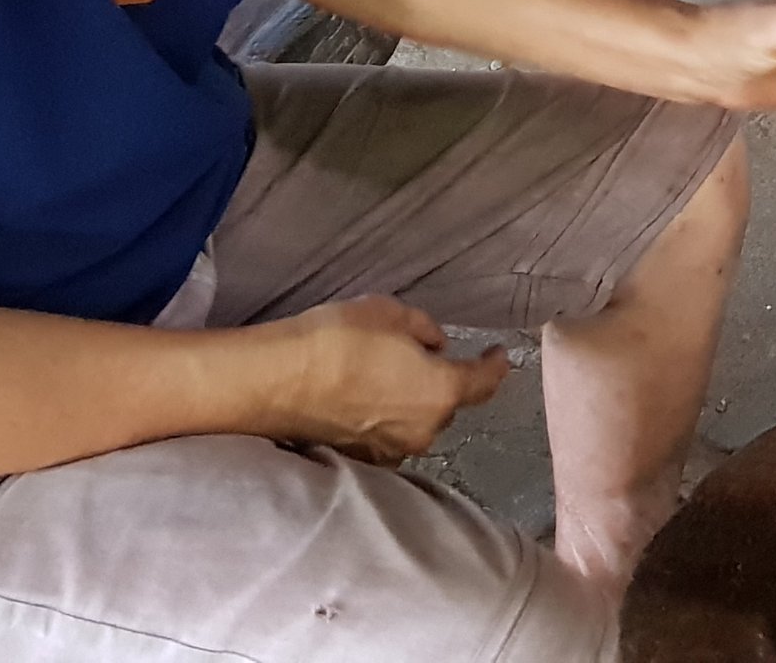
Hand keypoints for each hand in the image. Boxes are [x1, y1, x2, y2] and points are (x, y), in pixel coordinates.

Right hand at [267, 297, 507, 463]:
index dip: (495, 366)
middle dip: (440, 382)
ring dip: (411, 404)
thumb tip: (435, 346)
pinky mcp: (362, 461)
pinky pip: (388, 438)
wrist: (278, 381)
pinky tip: (363, 403)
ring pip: (417, 424)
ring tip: (383, 379)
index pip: (484, 382)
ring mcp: (393, 451)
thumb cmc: (339, 339)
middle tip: (415, 357)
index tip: (497, 354)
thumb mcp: (389, 313)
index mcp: (441, 392)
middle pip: (446, 404)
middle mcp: (425, 430)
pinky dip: (385, 421)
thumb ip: (423, 330)